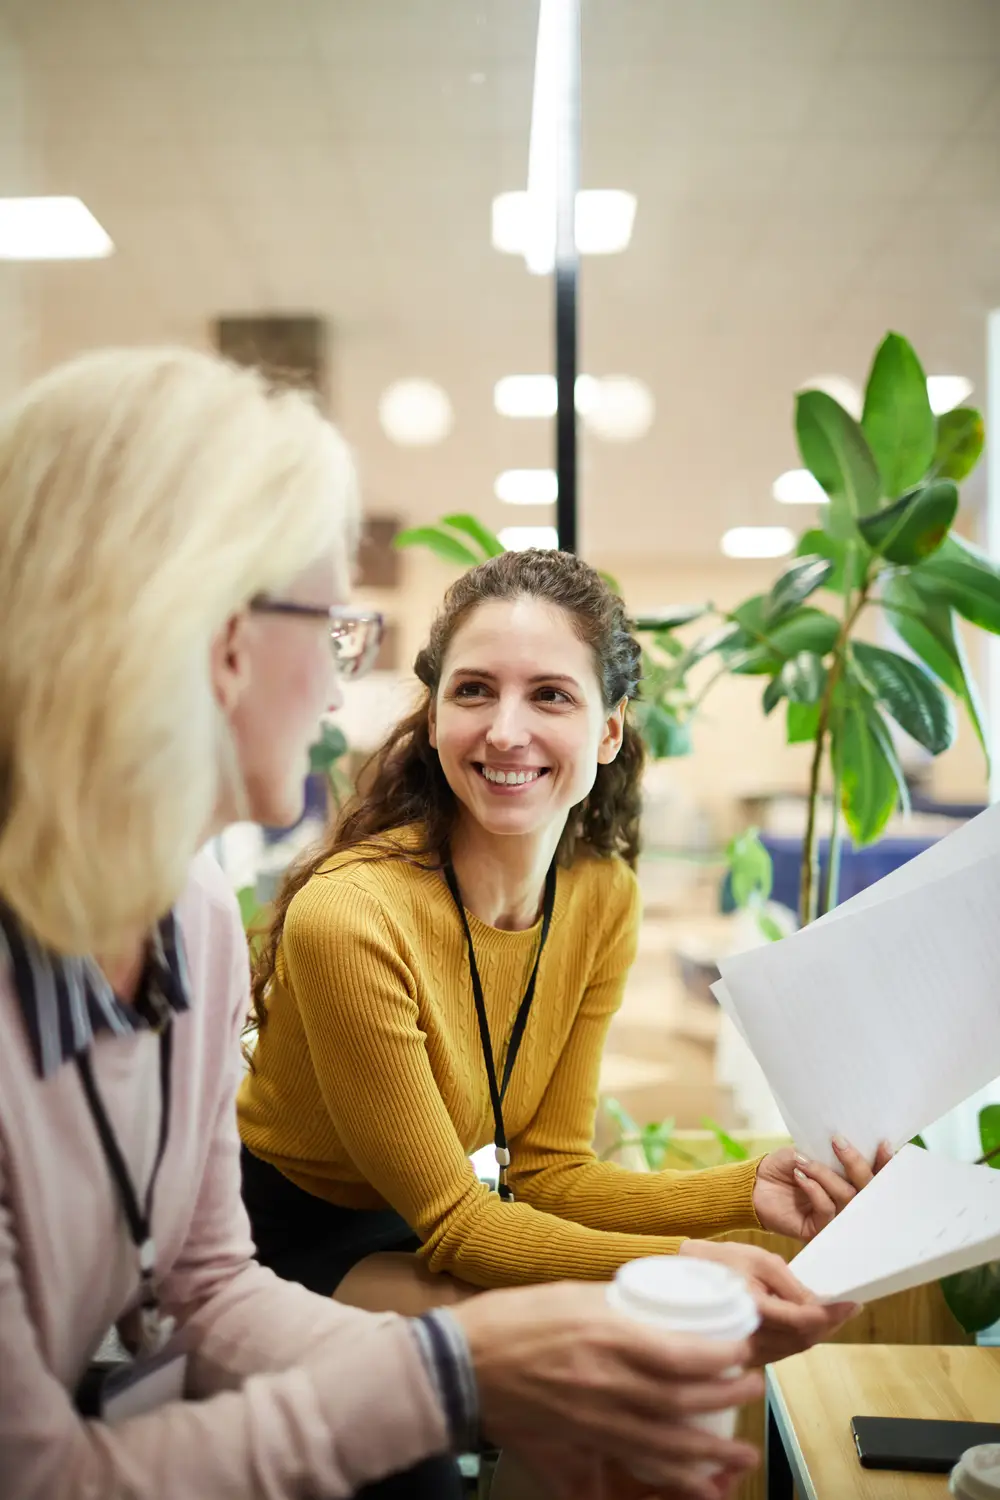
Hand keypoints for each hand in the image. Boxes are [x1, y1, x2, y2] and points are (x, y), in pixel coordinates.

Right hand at [452, 1282, 761, 1499]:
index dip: (721, 1357)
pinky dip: (667, 1480)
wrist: (463, 1362)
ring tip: (741, 1453)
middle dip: (726, 1400)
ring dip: (710, 1452)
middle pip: (681, 1403)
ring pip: (664, 1445)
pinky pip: (631, 1467)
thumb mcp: (574, 1295)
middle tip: (753, 1391)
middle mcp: (606, 1383)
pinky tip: (695, 1487)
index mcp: (606, 1337)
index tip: (743, 1349)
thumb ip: (618, 1310)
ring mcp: (592, 1420)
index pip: (680, 1354)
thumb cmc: (515, 1319)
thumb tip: (661, 1316)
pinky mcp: (577, 1444)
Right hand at [679, 1239, 858, 1364]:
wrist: (682, 1277)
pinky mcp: (747, 1353)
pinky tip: (812, 1324)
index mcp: (751, 1311)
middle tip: (848, 1308)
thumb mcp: (759, 1260)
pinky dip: (802, 1338)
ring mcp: (747, 1350)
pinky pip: (783, 1351)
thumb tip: (820, 1306)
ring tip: (836, 1315)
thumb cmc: (721, 1261)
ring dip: (819, 1333)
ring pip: (795, 1349)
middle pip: (804, 1340)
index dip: (831, 1314)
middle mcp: (749, 1337)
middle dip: (830, 1324)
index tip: (853, 1302)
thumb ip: (791, 1284)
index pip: (802, 1321)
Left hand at [753, 1137, 892, 1240]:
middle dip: (856, 1164)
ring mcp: (835, 1217)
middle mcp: (846, 1201)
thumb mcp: (805, 1152)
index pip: (872, 1174)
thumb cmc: (783, 1167)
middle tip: (839, 1142)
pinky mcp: (819, 1229)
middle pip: (867, 1188)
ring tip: (804, 1161)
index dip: (883, 1163)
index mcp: (848, 1181)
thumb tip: (845, 1146)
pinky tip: (800, 1177)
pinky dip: (814, 1189)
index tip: (884, 1144)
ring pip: (847, 1197)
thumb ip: (825, 1153)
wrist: (754, 1185)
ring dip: (825, 1174)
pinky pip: (827, 1209)